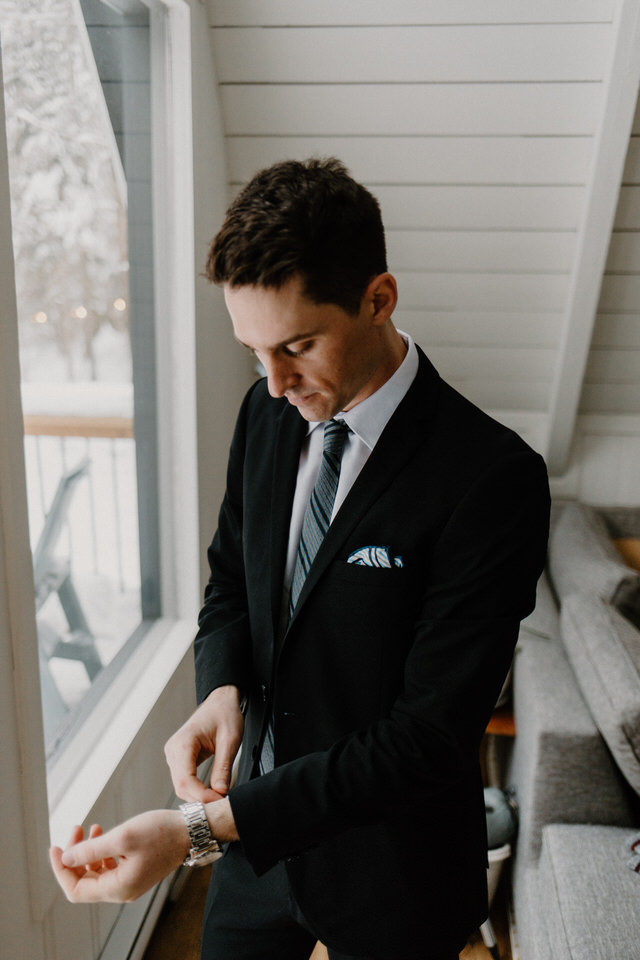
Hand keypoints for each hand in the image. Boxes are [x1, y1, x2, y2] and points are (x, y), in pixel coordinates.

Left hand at [49, 811, 188, 902]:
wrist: (191, 831)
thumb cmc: (161, 832)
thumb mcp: (122, 837)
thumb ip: (91, 850)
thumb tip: (66, 858)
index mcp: (118, 888)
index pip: (76, 890)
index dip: (61, 870)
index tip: (55, 847)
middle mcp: (122, 890)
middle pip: (85, 881)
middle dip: (74, 856)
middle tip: (75, 829)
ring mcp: (130, 881)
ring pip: (96, 872)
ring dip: (87, 852)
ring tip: (90, 827)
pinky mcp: (136, 871)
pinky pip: (109, 866)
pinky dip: (101, 851)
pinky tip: (103, 832)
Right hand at [164, 684, 243, 802]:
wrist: (220, 701)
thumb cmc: (225, 714)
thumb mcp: (230, 740)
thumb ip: (223, 767)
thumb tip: (219, 792)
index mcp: (184, 743)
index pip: (186, 781)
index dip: (201, 796)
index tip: (219, 801)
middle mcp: (174, 750)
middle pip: (181, 786)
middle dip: (200, 799)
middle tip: (221, 803)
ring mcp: (174, 754)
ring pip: (181, 786)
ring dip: (198, 796)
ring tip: (218, 798)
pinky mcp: (178, 758)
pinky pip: (184, 780)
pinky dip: (196, 789)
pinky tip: (210, 792)